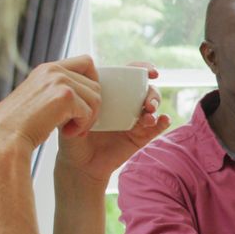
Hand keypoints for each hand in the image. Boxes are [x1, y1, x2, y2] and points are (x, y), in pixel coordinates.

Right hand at [0, 55, 103, 159]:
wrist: (4, 136)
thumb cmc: (22, 123)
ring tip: (71, 130)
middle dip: (91, 108)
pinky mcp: (65, 96)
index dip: (93, 83)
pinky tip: (67, 133)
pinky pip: (89, 112)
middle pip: (95, 85)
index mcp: (47, 69)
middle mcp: (53, 70)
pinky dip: (82, 127)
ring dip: (87, 119)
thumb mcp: (39, 97)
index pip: (87, 63)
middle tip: (76, 124)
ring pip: (96, 99)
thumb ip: (58, 89)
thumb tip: (91, 90)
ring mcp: (59, 81)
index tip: (85, 103)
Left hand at [56, 60, 170, 183]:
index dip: (144, 69)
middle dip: (152, 93)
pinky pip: (157, 127)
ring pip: (153, 107)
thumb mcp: (70, 112)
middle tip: (148, 103)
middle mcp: (126, 105)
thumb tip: (86, 83)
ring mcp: (135, 120)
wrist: (78, 164)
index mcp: (111, 94)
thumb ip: (75, 96)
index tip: (150, 71)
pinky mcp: (140, 137)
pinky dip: (163, 122)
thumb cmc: (72, 137)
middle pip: (147, 90)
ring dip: (156, 106)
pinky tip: (163, 120)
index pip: (131, 76)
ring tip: (149, 114)